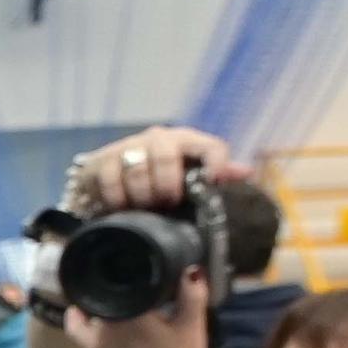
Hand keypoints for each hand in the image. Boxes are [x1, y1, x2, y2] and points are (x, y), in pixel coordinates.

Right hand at [66, 123, 241, 217]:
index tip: (213, 182)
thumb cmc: (158, 178)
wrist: (111, 177)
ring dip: (142, 195)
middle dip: (166, 185)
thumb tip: (246, 171)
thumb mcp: (187, 176)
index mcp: (187, 141)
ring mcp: (127, 146)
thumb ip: (214, 174)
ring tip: (144, 209)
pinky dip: (117, 199)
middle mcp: (158, 138)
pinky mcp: (101, 160)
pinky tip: (122, 208)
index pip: (210, 146)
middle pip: (165, 155)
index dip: (215, 163)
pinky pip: (111, 179)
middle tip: (166, 203)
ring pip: (137, 168)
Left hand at [73, 265, 213, 347]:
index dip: (122, 264)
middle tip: (125, 270)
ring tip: (111, 285)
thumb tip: (190, 268)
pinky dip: (76, 317)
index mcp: (132, 310)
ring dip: (100, 296)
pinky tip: (79, 307)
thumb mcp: (192, 325)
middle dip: (114, 279)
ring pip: (92, 306)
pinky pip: (76, 330)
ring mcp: (96, 337)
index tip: (126, 255)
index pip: (119, 278)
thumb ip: (193, 295)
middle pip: (105, 290)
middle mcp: (107, 321)